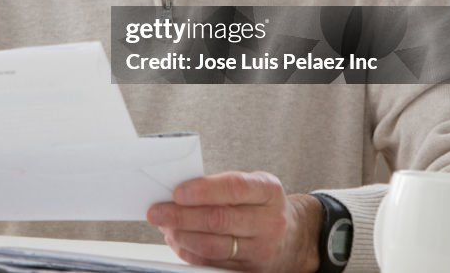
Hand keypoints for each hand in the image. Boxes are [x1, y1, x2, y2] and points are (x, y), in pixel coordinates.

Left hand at [147, 171, 322, 271]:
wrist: (292, 236)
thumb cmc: (261, 205)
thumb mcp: (253, 185)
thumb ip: (220, 185)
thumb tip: (177, 192)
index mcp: (268, 191)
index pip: (234, 188)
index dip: (203, 190)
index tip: (177, 192)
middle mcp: (269, 221)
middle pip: (219, 220)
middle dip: (182, 215)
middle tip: (157, 211)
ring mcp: (262, 249)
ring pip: (214, 246)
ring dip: (182, 236)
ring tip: (165, 226)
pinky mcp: (251, 270)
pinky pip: (213, 263)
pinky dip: (190, 252)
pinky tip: (178, 241)